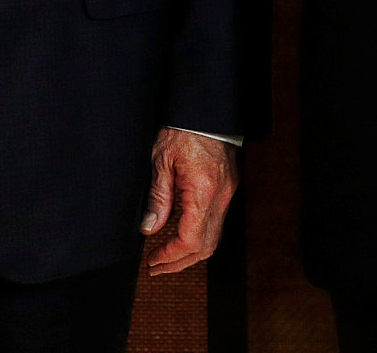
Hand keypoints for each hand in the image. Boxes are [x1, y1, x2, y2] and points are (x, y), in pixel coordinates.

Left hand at [142, 128, 238, 274]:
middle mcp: (220, 196)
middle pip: (206, 247)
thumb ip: (157, 197)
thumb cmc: (182, 127)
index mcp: (203, 190)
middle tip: (156, 267)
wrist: (206, 108)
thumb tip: (148, 228)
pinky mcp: (228, 188)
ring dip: (190, 253)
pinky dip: (198, 236)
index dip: (171, 256)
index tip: (153, 260)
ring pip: (214, 238)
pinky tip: (181, 236)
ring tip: (166, 257)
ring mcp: (227, 193)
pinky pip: (216, 222)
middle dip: (180, 263)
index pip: (191, 240)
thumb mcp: (161, 159)